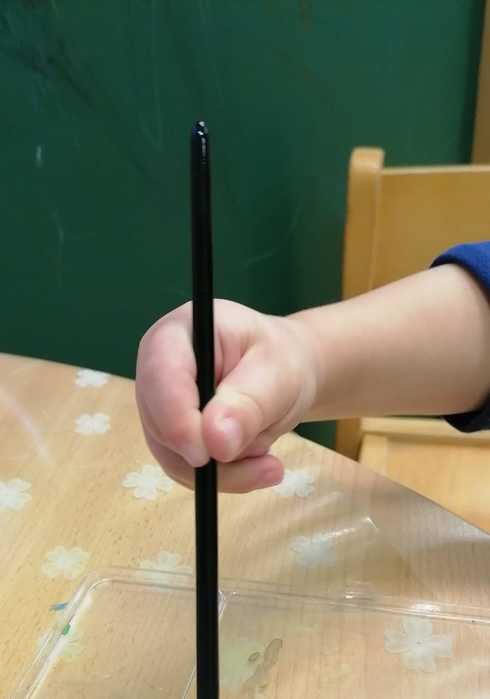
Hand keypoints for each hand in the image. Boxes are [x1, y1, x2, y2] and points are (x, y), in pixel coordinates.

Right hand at [136, 299, 318, 492]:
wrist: (283, 374)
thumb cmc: (279, 360)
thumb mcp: (279, 374)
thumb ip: (249, 403)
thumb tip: (216, 442)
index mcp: (178, 335)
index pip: (161, 375)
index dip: (177, 419)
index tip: (207, 454)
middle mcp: (158, 370)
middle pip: (161, 423)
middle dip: (213, 454)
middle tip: (269, 465)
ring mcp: (160, 406)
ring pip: (173, 456)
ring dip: (225, 471)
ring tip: (270, 463)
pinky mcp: (169, 437)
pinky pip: (186, 470)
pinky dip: (224, 477)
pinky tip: (257, 465)